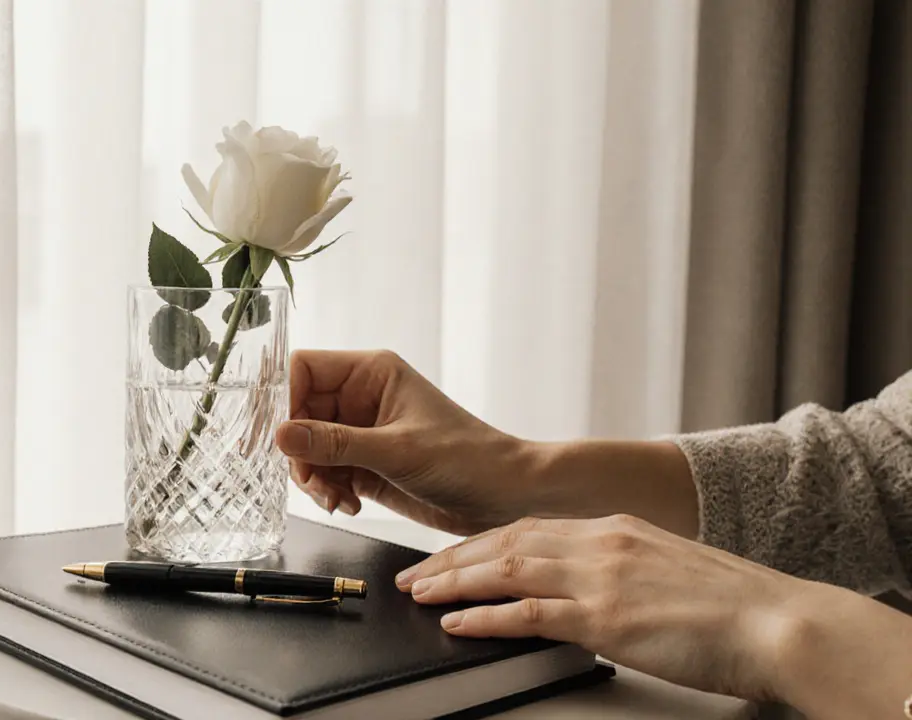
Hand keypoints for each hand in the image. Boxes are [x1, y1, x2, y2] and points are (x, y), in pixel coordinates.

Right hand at [273, 350, 527, 535]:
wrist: (504, 497)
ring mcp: (361, 432)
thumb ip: (336, 443)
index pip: (304, 369)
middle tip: (312, 480)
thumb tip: (282, 435)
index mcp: (371, 373)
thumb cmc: (467, 458)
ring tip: (335, 499)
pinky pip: (325, 473)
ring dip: (312, 477)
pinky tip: (348, 504)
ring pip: (307, 448)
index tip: (280, 436)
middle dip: (299, 451)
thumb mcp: (397, 450)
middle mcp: (361, 398)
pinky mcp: (364, 464)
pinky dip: (327, 491)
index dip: (284, 399)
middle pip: (298, 414)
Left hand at [397, 514, 812, 700]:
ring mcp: (599, 577)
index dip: (480, 542)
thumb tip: (588, 592)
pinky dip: (485, 617)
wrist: (780, 622)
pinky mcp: (604, 617)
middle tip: (416, 574)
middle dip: (454, 558)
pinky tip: (457, 622)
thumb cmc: (733, 606)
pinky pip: (527, 613)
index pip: (528, 528)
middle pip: (505, 542)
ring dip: (455, 582)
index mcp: (614, 528)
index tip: (451, 554)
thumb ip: (619, 571)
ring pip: (506, 570)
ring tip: (420, 594)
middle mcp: (600, 542)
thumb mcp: (666, 570)